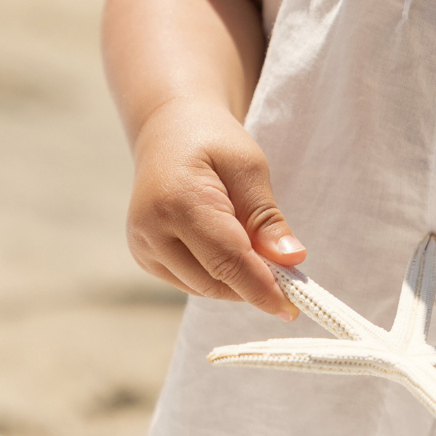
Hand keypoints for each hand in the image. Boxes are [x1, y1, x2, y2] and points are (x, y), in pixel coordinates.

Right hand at [127, 97, 305, 318]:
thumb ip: (266, 218)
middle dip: (253, 284)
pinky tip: (225, 245)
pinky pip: (190, 282)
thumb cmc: (213, 140)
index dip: (261, 288)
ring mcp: (142, 246)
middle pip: (214, 281)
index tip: (292, 306)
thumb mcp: (249, 168)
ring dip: (235, 280)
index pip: (226, 261)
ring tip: (254, 246)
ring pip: (202, 288)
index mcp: (178, 202)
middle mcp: (150, 230)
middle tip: (288, 275)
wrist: (170, 129)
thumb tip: (290, 261)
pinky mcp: (144, 256)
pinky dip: (216, 275)